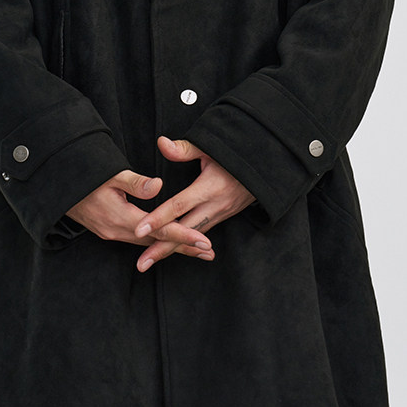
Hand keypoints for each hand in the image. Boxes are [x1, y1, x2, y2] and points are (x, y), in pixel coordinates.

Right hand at [66, 168, 214, 265]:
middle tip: (209, 252)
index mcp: (121, 218)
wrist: (57, 189)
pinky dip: (156, 243)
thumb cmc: (84, 177)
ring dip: (172, 247)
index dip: (183, 235)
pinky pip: (138, 241)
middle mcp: (117, 231)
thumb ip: (135, 182)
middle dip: (184, 247)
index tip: (204, 241)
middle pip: (158, 243)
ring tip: (196, 250)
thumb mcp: (109, 174)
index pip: (159, 230)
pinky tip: (168, 243)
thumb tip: (158, 186)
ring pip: (148, 244)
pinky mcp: (109, 231)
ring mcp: (112, 233)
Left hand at [132, 136, 255, 271]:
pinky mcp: (223, 216)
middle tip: (141, 264)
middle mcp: (215, 206)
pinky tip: (173, 252)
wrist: (267, 167)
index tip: (139, 229)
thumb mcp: (212, 148)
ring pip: (192, 237)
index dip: (158, 218)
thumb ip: (185, 149)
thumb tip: (161, 143)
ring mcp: (220, 214)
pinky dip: (187, 245)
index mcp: (209, 188)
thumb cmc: (237, 154)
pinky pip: (201, 233)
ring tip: (150, 261)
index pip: (179, 206)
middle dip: (161, 248)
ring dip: (171, 250)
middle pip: (184, 231)